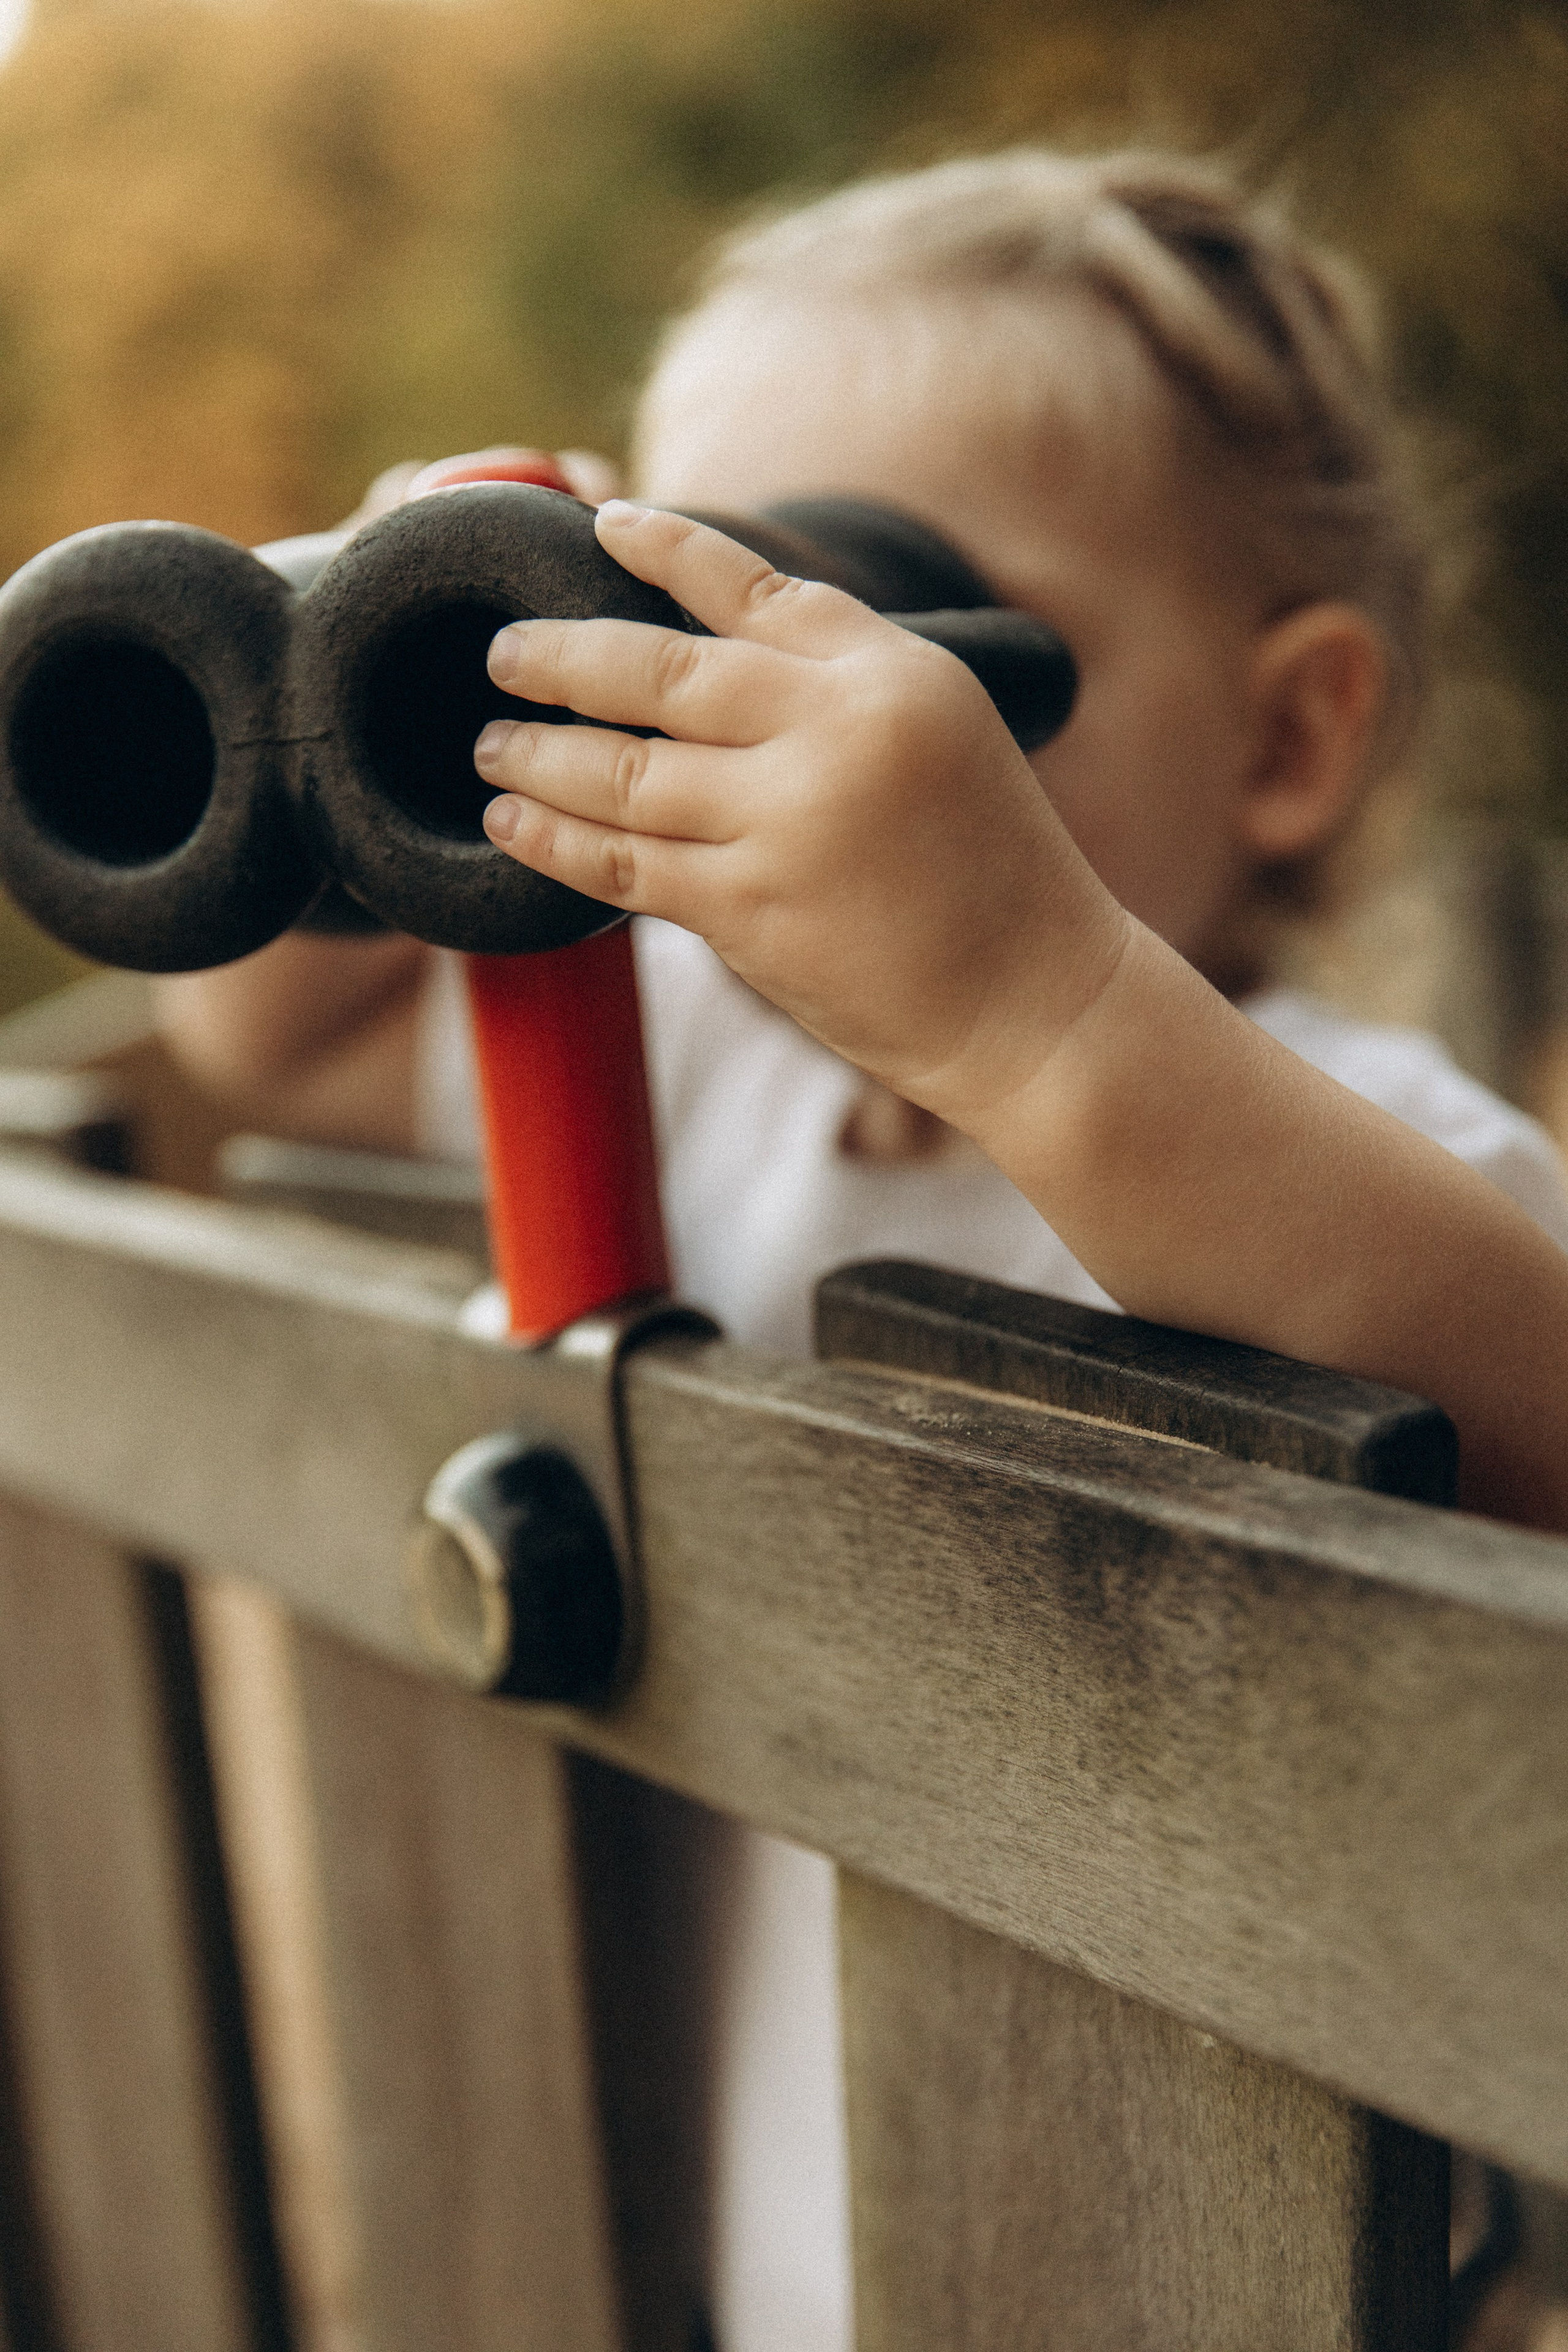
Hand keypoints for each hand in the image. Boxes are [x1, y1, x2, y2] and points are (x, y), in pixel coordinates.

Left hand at [473, 501, 1129, 1127]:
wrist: (1037, 1001)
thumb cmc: (990, 871)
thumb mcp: (943, 734)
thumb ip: (839, 685)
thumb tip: (709, 655)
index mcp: (888, 674)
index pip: (751, 586)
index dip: (663, 549)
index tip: (601, 524)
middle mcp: (835, 732)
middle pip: (658, 671)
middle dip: (561, 658)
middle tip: (501, 655)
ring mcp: (788, 822)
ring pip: (623, 772)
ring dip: (538, 755)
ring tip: (490, 744)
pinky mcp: (752, 909)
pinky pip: (623, 864)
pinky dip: (555, 842)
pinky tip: (511, 825)